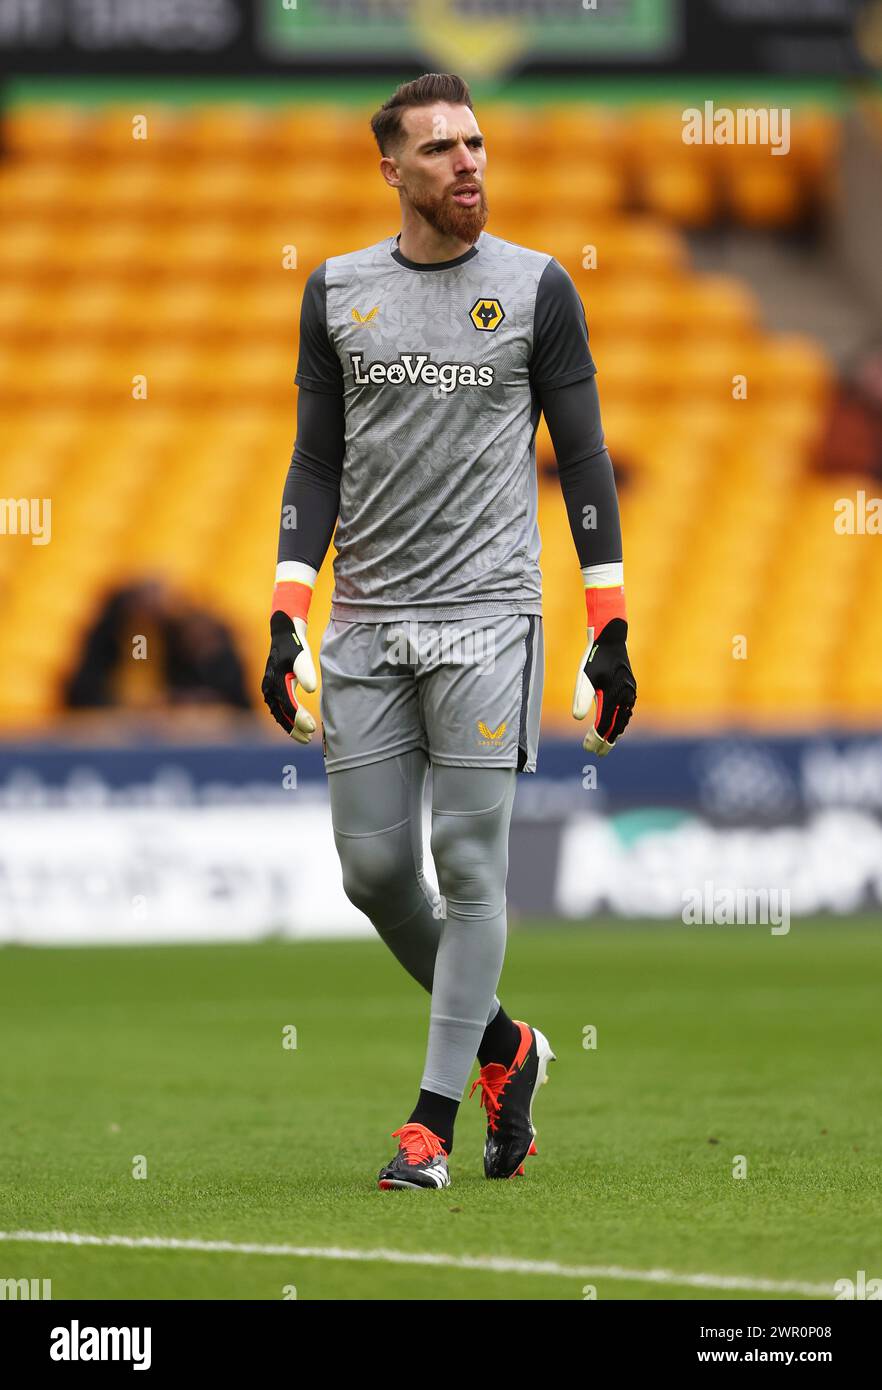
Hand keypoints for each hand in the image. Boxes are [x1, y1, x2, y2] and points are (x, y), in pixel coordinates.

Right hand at [261, 610, 317, 742]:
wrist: (284, 633)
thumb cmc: (294, 644)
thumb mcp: (302, 655)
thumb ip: (306, 672)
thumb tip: (311, 689)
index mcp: (276, 681)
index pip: (288, 707)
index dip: (299, 719)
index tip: (312, 728)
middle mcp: (269, 687)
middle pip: (281, 714)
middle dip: (294, 728)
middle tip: (309, 738)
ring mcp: (270, 688)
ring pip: (279, 713)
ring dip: (290, 726)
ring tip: (305, 737)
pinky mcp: (273, 688)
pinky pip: (279, 708)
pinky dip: (287, 718)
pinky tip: (297, 724)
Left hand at [572, 616, 635, 756]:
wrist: (611, 638)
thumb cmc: (595, 657)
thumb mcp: (584, 677)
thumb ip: (581, 698)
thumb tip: (576, 718)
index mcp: (614, 696)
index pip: (604, 725)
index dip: (596, 739)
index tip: (588, 749)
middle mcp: (625, 697)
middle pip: (616, 726)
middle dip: (607, 741)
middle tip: (598, 754)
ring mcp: (630, 693)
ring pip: (623, 719)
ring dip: (614, 732)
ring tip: (607, 743)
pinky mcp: (630, 688)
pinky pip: (626, 710)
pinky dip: (620, 720)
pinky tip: (615, 723)